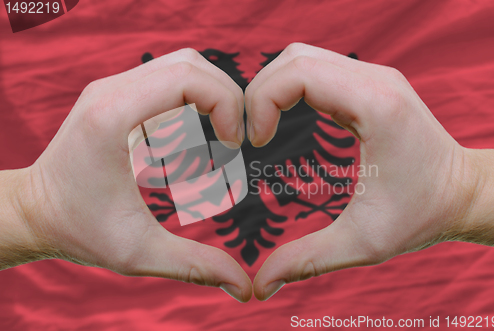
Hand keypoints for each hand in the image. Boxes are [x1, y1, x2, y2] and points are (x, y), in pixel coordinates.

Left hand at [8, 48, 251, 301]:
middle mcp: (111, 90)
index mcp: (114, 116)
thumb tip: (244, 287)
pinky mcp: (116, 95)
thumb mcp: (138, 253)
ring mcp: (111, 88)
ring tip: (217, 139)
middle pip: (190, 64)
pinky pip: (167, 80)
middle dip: (226, 97)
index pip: (188, 77)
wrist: (33, 212)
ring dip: (210, 97)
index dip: (227, 104)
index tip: (234, 144)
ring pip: (181, 65)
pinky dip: (192, 101)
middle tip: (234, 140)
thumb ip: (195, 266)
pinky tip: (191, 140)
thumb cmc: (79, 230)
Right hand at [246, 43, 484, 300]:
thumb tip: (259, 286)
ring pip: (303, 57)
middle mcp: (376, 79)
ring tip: (263, 127)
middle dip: (259, 92)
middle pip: (294, 58)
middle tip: (251, 135)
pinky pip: (318, 67)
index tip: (254, 142)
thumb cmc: (422, 215)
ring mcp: (375, 76)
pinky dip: (290, 86)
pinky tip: (285, 117)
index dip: (261, 101)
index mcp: (375, 106)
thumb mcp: (362, 243)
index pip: (298, 73)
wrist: (464, 193)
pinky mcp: (371, 82)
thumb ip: (306, 260)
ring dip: (273, 87)